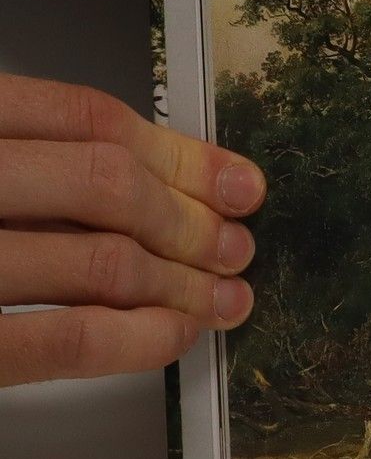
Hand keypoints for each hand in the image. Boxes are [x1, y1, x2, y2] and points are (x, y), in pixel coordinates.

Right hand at [0, 75, 262, 386]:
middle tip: (235, 249)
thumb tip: (168, 183)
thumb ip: (44, 164)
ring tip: (224, 299)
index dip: (184, 156)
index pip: (90, 120)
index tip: (237, 183)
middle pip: (109, 184)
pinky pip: (68, 339)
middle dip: (193, 222)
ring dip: (184, 284)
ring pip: (104, 262)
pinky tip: (174, 335)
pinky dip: (139, 338)